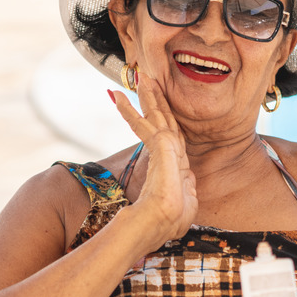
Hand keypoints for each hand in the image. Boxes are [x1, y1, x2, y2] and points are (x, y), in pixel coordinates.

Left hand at [111, 72, 198, 248]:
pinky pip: (140, 121)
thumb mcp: (175, 204)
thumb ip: (177, 192)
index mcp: (179, 164)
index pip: (171, 134)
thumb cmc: (168, 218)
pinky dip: (129, 108)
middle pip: (166, 118)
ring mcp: (169, 147)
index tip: (159, 105)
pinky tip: (117, 97)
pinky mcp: (161, 146)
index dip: (165, 118)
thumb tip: (178, 191)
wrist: (163, 218)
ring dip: (148, 96)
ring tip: (141, 78)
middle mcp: (175, 152)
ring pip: (156, 115)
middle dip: (158, 99)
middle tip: (149, 79)